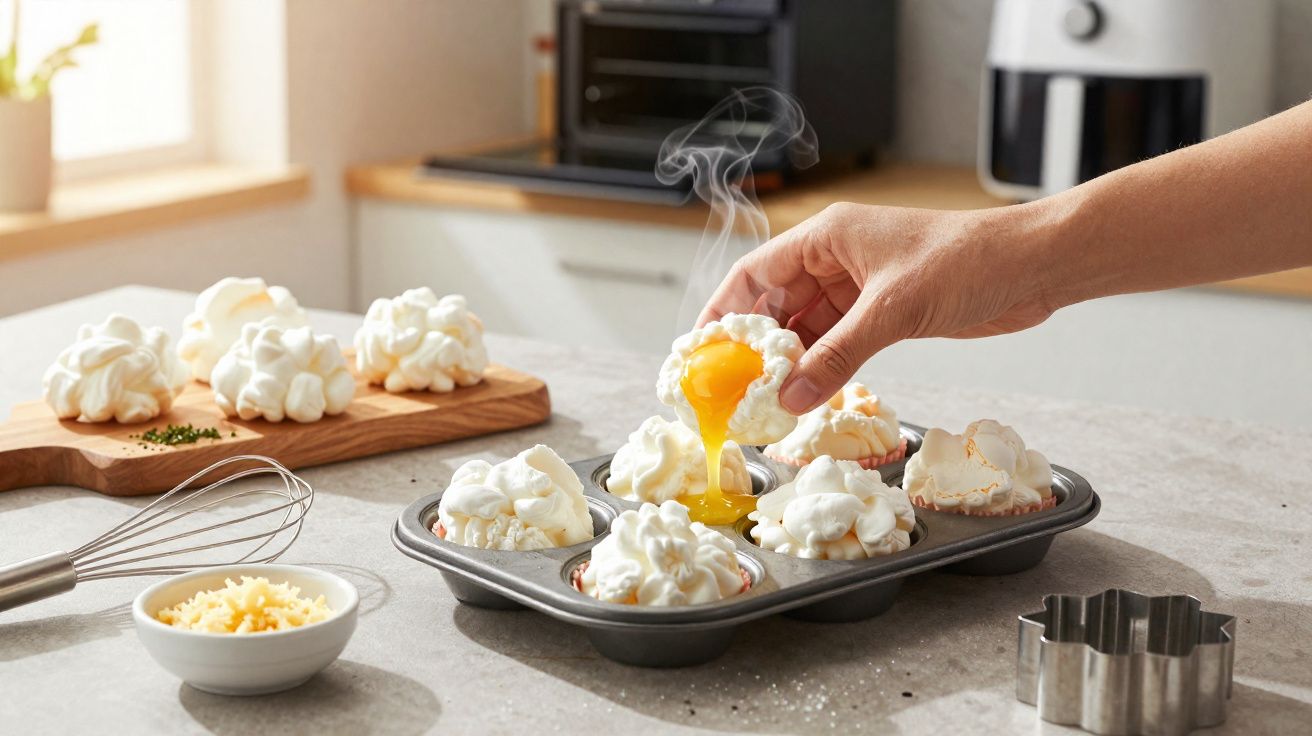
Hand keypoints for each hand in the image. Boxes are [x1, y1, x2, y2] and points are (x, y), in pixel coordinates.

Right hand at [698, 202, 1056, 413]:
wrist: (1032, 268)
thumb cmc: (968, 261)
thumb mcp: (892, 310)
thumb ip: (838, 355)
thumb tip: (792, 397)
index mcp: (827, 237)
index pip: (754, 274)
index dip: (723, 312)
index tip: (700, 351)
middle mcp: (836, 261)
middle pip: (775, 305)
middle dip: (754, 347)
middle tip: (730, 390)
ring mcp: (860, 290)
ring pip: (807, 330)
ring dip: (789, 364)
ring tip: (765, 403)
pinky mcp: (885, 315)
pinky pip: (838, 345)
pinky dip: (822, 369)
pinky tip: (807, 397)